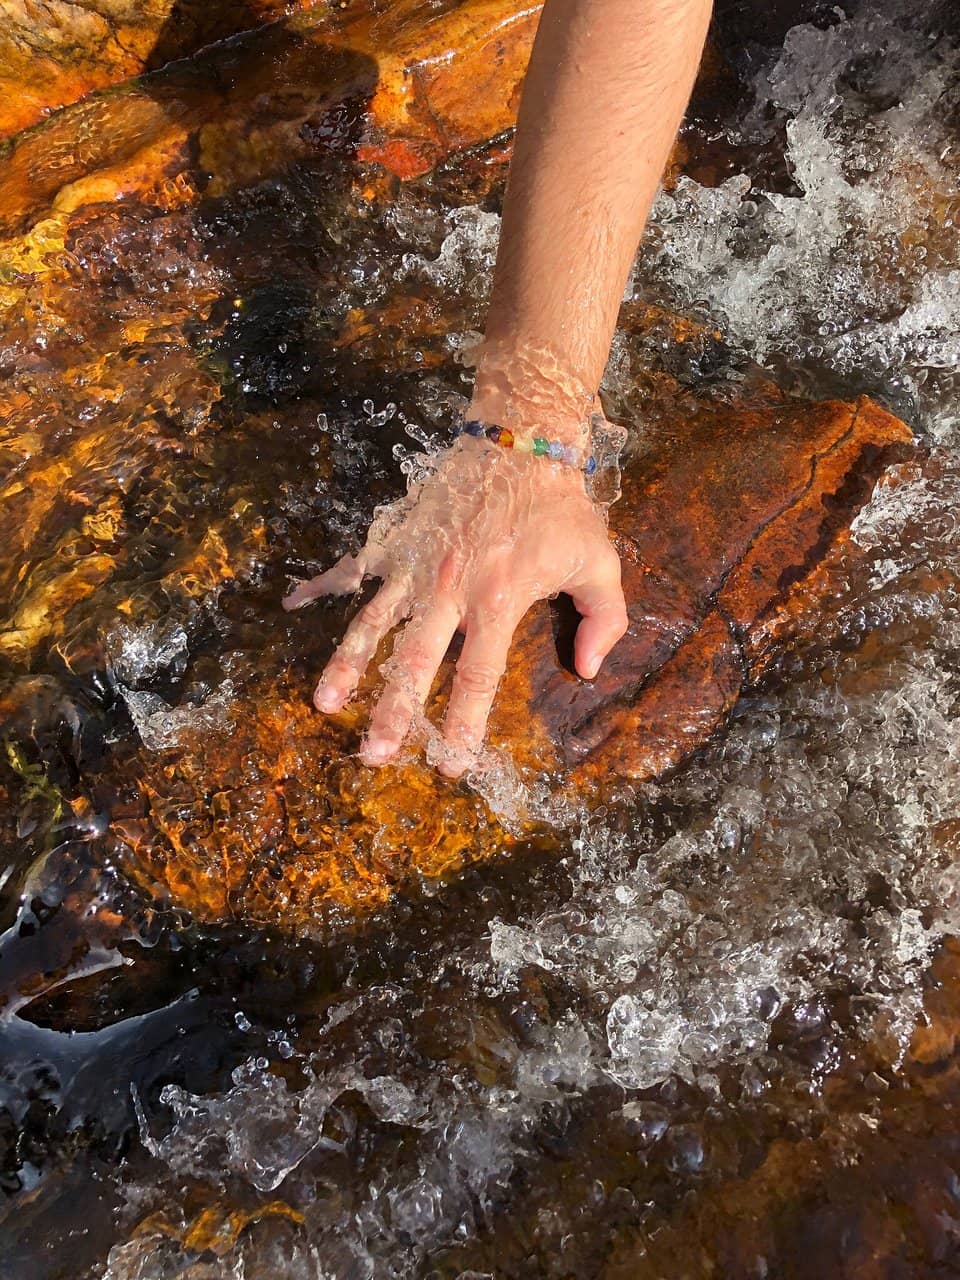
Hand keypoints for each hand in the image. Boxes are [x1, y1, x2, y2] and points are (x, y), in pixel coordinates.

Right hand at [283, 435, 627, 776]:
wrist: (518, 439)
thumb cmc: (558, 505)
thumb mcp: (597, 560)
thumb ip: (602, 619)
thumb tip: (588, 670)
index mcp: (497, 600)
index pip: (476, 678)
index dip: (462, 725)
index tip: (451, 763)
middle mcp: (448, 589)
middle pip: (413, 663)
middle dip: (392, 713)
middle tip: (374, 755)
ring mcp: (415, 565)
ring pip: (372, 624)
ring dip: (346, 666)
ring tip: (324, 704)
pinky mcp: (395, 540)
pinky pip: (351, 568)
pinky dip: (318, 586)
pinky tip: (290, 606)